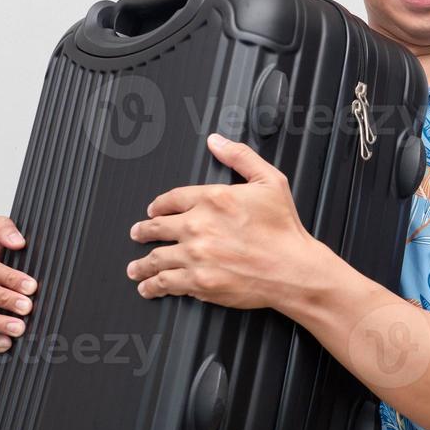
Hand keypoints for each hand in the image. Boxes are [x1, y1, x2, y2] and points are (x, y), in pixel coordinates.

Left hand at [126, 133, 321, 311]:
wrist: (293, 269)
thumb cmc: (285, 230)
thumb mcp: (270, 181)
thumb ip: (240, 157)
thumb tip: (217, 142)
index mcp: (213, 198)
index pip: (172, 199)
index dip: (159, 205)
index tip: (154, 210)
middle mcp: (199, 226)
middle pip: (157, 227)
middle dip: (144, 231)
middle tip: (138, 233)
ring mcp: (196, 255)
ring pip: (157, 258)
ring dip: (142, 264)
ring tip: (135, 268)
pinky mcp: (198, 282)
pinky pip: (167, 282)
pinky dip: (153, 285)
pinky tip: (148, 287)